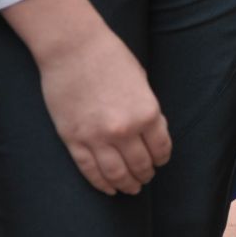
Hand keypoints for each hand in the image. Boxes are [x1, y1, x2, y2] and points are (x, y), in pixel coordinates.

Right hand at [4, 0, 170, 195]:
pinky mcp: (73, 140)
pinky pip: (90, 170)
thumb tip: (151, 132)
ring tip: (130, 189)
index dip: (161, 158)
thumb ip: (147, 109)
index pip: (161, 148)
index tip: (160, 161)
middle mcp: (125, 130)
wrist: (73, 48)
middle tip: (145, 178)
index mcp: (147, 112)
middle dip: (145, 174)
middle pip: (140, 164)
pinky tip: (108, 188)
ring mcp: (97, 137)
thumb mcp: (141, 81)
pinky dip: (101, 184)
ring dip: (126, 184)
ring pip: (116, 174)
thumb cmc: (110, 58)